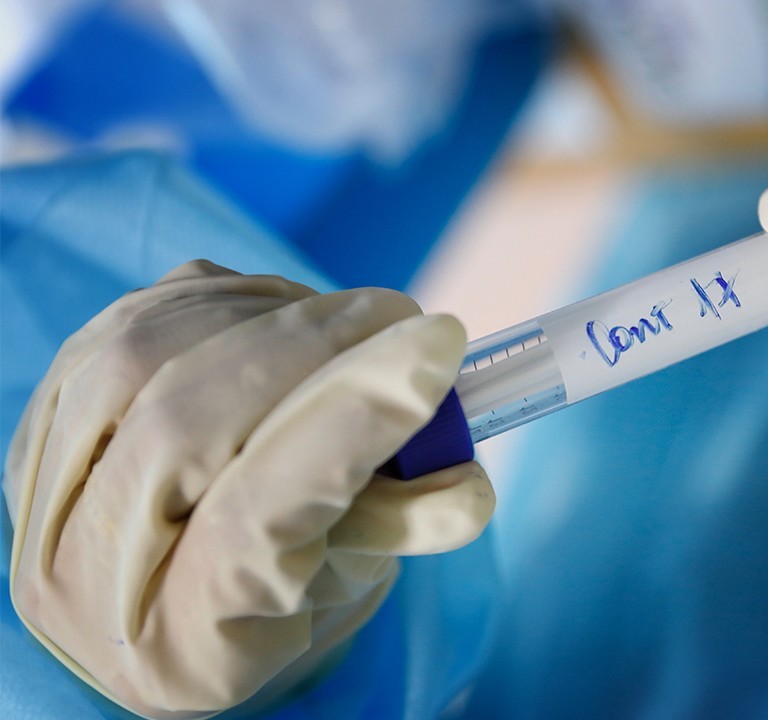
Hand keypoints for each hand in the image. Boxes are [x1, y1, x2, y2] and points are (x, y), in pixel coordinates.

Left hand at [3, 261, 494, 717]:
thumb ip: (408, 527)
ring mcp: (47, 487)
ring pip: (144, 356)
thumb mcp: (353, 580)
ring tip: (356, 319)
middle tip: (405, 320)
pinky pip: (136, 317)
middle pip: (184, 428)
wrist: (177, 591)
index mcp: (181, 649)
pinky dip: (225, 299)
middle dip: (313, 349)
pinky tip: (288, 313)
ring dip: (272, 315)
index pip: (252, 523)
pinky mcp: (47, 408)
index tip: (432, 354)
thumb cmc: (280, 596)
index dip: (346, 425)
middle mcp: (86, 575)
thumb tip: (468, 482)